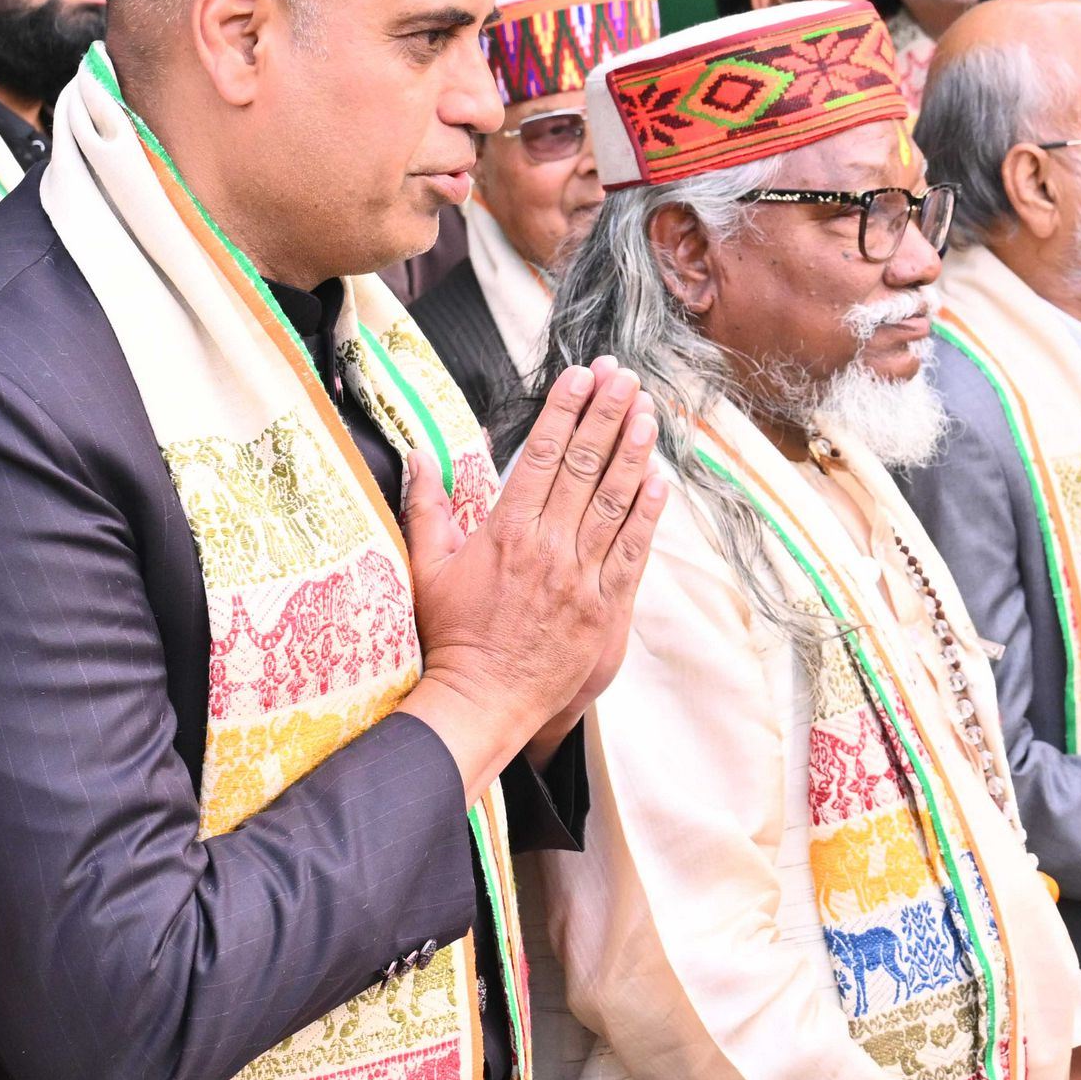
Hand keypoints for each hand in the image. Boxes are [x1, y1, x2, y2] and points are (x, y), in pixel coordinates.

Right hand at [400, 359, 668, 790]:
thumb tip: (422, 456)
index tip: (582, 377)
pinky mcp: (606, 610)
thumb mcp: (427, 569)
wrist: (483, 702)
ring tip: (647, 412)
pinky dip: (648, 516)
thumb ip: (427, 508)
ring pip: (615, 502)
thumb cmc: (452, 637)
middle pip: (585, 467)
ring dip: (634, 452)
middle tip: (625, 377)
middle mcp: (549, 547)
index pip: (543, 455)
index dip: (565, 411)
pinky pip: (631, 553)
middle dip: (607, 415)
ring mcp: (581, 578)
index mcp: (506, 532)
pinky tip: (659, 481)